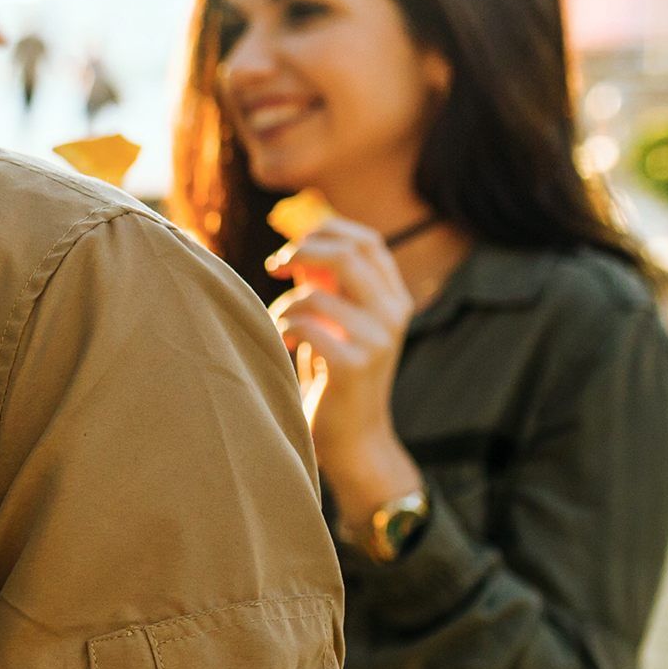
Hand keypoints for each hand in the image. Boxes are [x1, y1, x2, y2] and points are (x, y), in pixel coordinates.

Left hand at [266, 217, 422, 521]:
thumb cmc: (334, 375)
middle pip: (347, 253)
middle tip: (273, 266)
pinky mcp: (355, 364)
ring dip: (283, 305)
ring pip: (315, 294)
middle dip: (301, 251)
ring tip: (279, 326)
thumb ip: (325, 285)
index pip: (368, 241)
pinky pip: (304, 324)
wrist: (353, 438)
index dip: (326, 231)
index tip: (291, 248)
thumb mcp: (336, 322)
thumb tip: (300, 246)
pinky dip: (282, 328)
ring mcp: (378, 339)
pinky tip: (282, 346)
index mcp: (394, 298)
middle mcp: (394, 313)